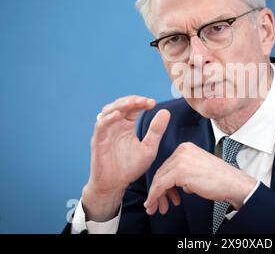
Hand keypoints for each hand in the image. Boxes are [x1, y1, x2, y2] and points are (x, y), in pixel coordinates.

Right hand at [82, 95, 169, 220]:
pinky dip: (108, 118)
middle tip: (145, 101)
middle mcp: (115, 125)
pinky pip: (101, 125)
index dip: (142, 102)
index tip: (153, 103)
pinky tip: (119, 115)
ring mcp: (106, 132)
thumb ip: (156, 131)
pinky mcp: (98, 140)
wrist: (115, 185)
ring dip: (121, 105)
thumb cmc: (130, 167)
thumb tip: (166, 111)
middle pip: (121, 105)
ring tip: (133, 103)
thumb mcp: (149, 148)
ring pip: (109, 111)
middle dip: (132, 100)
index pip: (133, 108)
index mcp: (127, 126)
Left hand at [143, 142, 256, 214]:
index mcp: (186, 147)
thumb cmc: (220, 179)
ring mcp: (180, 160)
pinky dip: (154, 196)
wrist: (233, 183)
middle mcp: (182, 150)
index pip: (167, 166)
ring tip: (159, 207)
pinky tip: (154, 204)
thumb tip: (170, 184)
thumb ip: (183, 172)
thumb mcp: (197, 168)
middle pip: (162, 172)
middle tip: (158, 204)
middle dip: (158, 191)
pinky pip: (160, 185)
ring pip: (159, 179)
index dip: (163, 183)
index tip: (164, 196)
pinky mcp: (180, 171)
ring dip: (156, 196)